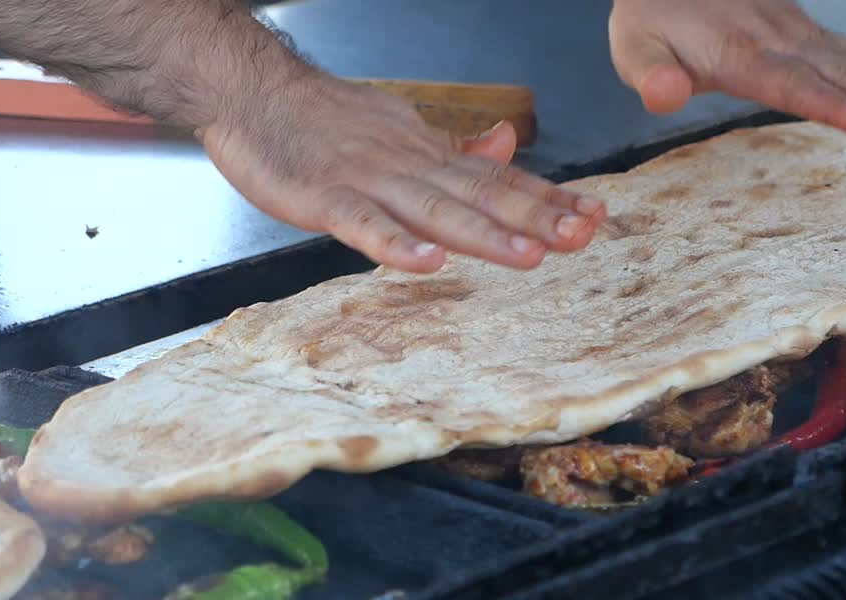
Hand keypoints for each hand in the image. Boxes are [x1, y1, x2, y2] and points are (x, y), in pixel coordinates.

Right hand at [199, 68, 605, 273]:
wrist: (251, 90)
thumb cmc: (322, 118)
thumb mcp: (399, 128)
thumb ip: (451, 148)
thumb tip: (507, 145)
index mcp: (427, 155)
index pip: (497, 177)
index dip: (546, 197)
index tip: (594, 215)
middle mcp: (408, 165)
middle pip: (480, 193)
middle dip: (535, 217)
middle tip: (583, 234)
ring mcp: (367, 180)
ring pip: (434, 210)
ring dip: (483, 233)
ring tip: (529, 253)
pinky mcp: (323, 197)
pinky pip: (363, 223)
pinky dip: (395, 244)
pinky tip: (427, 264)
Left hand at [608, 0, 845, 140]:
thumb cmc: (650, 18)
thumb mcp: (631, 46)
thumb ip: (648, 73)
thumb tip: (663, 95)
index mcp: (735, 52)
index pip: (790, 83)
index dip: (833, 104)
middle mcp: (775, 40)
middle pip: (838, 75)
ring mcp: (795, 32)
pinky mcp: (803, 31)